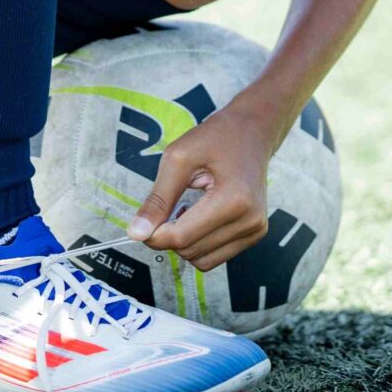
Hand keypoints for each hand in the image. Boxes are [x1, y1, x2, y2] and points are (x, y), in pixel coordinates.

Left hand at [128, 100, 277, 270]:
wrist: (251, 131)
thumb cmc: (216, 138)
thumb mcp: (178, 159)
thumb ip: (157, 200)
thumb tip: (137, 233)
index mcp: (234, 200)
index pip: (182, 237)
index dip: (155, 234)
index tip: (144, 220)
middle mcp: (250, 220)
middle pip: (190, 251)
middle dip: (169, 235)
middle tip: (168, 206)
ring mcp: (255, 230)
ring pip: (202, 260)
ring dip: (185, 241)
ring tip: (188, 209)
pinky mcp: (254, 235)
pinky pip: (215, 256)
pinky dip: (199, 243)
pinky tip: (200, 217)